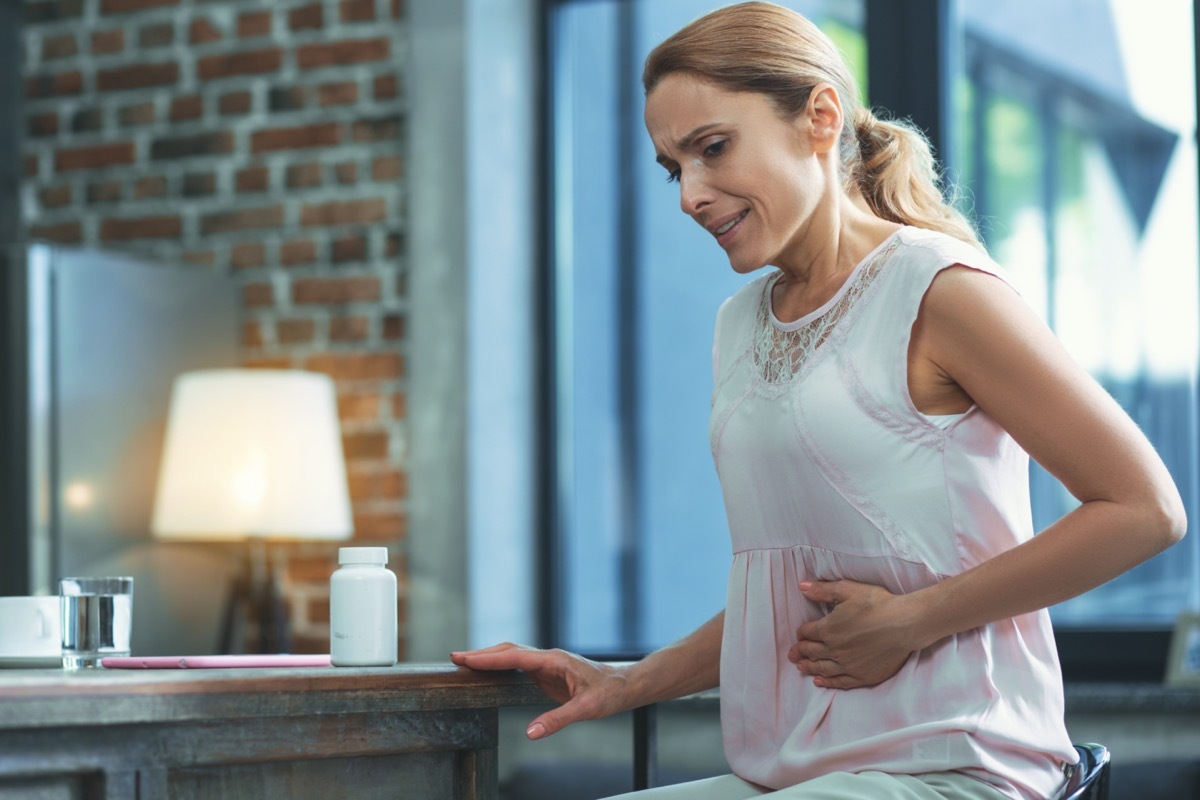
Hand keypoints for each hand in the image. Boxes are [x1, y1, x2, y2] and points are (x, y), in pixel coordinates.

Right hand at [450, 643, 628, 738]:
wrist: (624, 685)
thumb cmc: (609, 693)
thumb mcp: (585, 709)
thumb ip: (557, 720)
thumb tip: (530, 733)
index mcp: (555, 660)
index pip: (515, 657)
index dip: (489, 659)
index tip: (466, 659)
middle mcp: (548, 658)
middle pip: (509, 651)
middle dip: (482, 654)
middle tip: (456, 658)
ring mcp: (547, 664)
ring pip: (513, 655)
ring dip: (490, 658)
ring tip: (465, 662)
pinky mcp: (548, 673)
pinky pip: (519, 666)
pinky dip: (501, 665)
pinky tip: (490, 672)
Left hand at [787, 580, 919, 689]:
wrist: (905, 624)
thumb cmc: (878, 604)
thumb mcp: (848, 590)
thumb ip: (823, 590)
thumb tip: (802, 587)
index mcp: (829, 629)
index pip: (808, 632)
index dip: (802, 633)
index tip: (799, 635)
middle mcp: (835, 650)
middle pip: (812, 652)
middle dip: (800, 652)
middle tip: (791, 655)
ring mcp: (848, 665)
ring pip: (822, 668)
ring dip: (809, 667)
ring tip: (800, 667)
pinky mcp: (863, 676)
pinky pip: (840, 681)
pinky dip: (827, 682)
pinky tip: (819, 681)